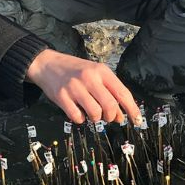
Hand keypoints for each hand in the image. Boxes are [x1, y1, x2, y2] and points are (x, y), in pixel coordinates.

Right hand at [26, 49, 141, 124]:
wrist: (47, 64)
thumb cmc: (75, 71)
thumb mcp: (95, 74)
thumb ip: (109, 92)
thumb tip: (120, 116)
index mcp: (101, 71)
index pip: (123, 93)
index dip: (132, 109)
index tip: (137, 121)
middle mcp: (90, 78)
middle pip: (110, 106)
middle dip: (111, 117)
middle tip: (107, 117)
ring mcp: (75, 87)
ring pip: (95, 113)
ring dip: (96, 118)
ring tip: (91, 112)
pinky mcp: (62, 97)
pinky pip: (77, 117)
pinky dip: (80, 119)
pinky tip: (78, 111)